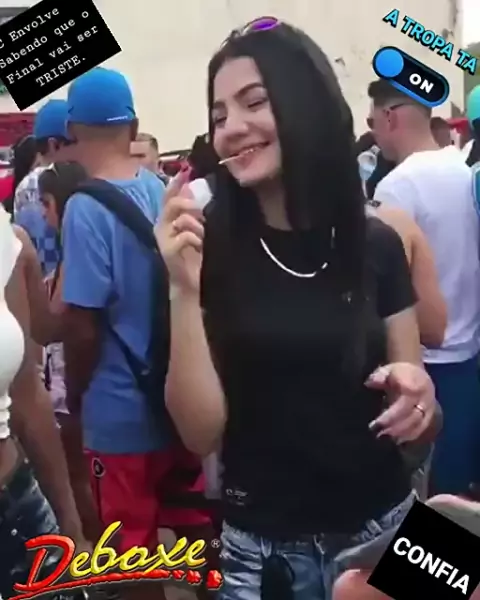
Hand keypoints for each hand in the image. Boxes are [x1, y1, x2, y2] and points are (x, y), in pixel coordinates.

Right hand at [155, 168, 204, 293]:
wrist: (190, 282)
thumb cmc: (195, 256)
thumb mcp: (198, 230)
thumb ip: (195, 212)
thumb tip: (196, 189)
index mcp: (168, 218)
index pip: (168, 195)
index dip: (176, 183)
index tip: (186, 171)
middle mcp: (161, 225)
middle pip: (171, 203)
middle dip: (188, 202)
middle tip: (201, 207)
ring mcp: (163, 238)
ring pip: (181, 218)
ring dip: (198, 224)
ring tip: (205, 235)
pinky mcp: (167, 250)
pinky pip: (184, 235)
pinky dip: (196, 238)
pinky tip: (201, 246)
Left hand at [365, 362, 436, 443]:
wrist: (416, 372)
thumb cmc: (397, 372)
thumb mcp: (387, 370)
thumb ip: (379, 377)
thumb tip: (369, 383)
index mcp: (413, 386)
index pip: (403, 405)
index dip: (389, 417)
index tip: (375, 425)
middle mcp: (424, 398)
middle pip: (412, 418)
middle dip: (395, 428)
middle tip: (377, 435)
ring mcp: (429, 408)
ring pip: (418, 425)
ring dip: (401, 434)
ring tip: (384, 439)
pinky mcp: (430, 415)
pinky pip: (422, 428)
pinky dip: (410, 436)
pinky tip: (396, 440)